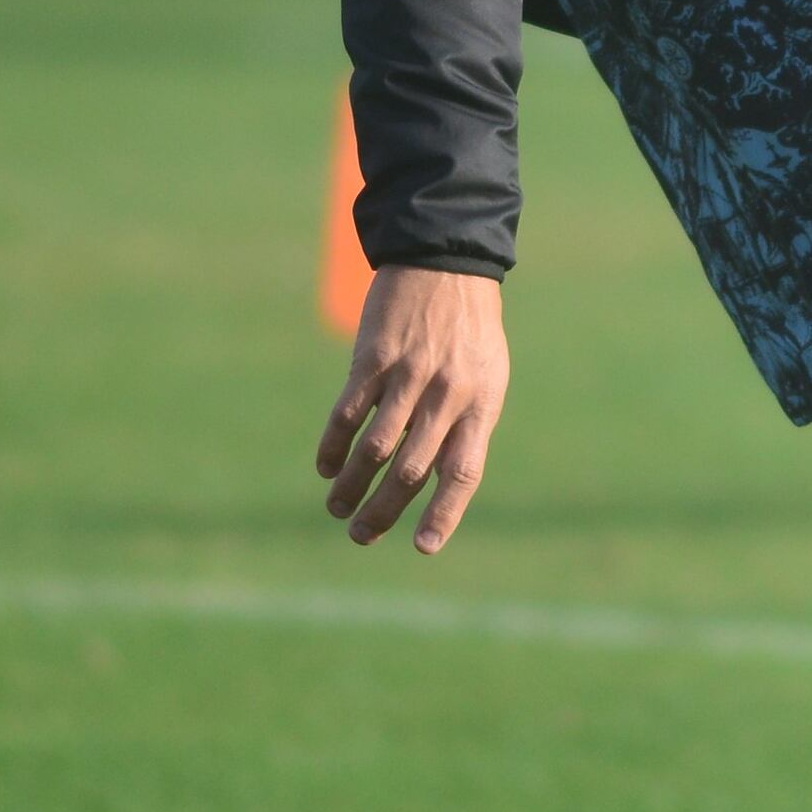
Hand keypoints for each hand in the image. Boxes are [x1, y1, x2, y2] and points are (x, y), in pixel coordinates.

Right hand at [316, 263, 510, 553]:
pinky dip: (334, 445)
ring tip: (337, 508)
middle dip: (384, 510)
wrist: (446, 263)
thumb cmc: (470, 332)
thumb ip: (464, 426)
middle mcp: (447, 395)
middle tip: (361, 535)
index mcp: (481, 405)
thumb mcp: (485, 379)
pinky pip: (349, 412)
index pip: (463, 472)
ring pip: (375, 447)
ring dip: (352, 486)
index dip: (444, 513)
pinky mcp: (374, 359)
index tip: (423, 547)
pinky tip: (326, 467)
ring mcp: (409, 376)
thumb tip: (433, 480)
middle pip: (412, 469)